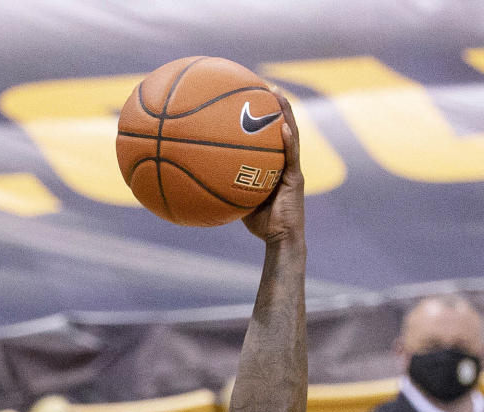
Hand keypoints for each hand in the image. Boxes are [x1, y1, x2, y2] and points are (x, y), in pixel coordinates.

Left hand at [243, 92, 303, 244]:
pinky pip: (292, 157)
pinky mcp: (296, 179)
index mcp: (275, 164)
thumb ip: (228, 186)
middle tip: (266, 85)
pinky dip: (289, 141)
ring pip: (291, 134)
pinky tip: (284, 127)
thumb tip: (202, 178)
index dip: (265, 115)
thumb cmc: (260, 224)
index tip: (252, 96)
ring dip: (286, 113)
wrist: (279, 240)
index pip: (270, 135)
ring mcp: (292, 169)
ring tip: (277, 94)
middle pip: (283, 127)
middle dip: (276, 105)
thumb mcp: (240, 201)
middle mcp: (285, 162)